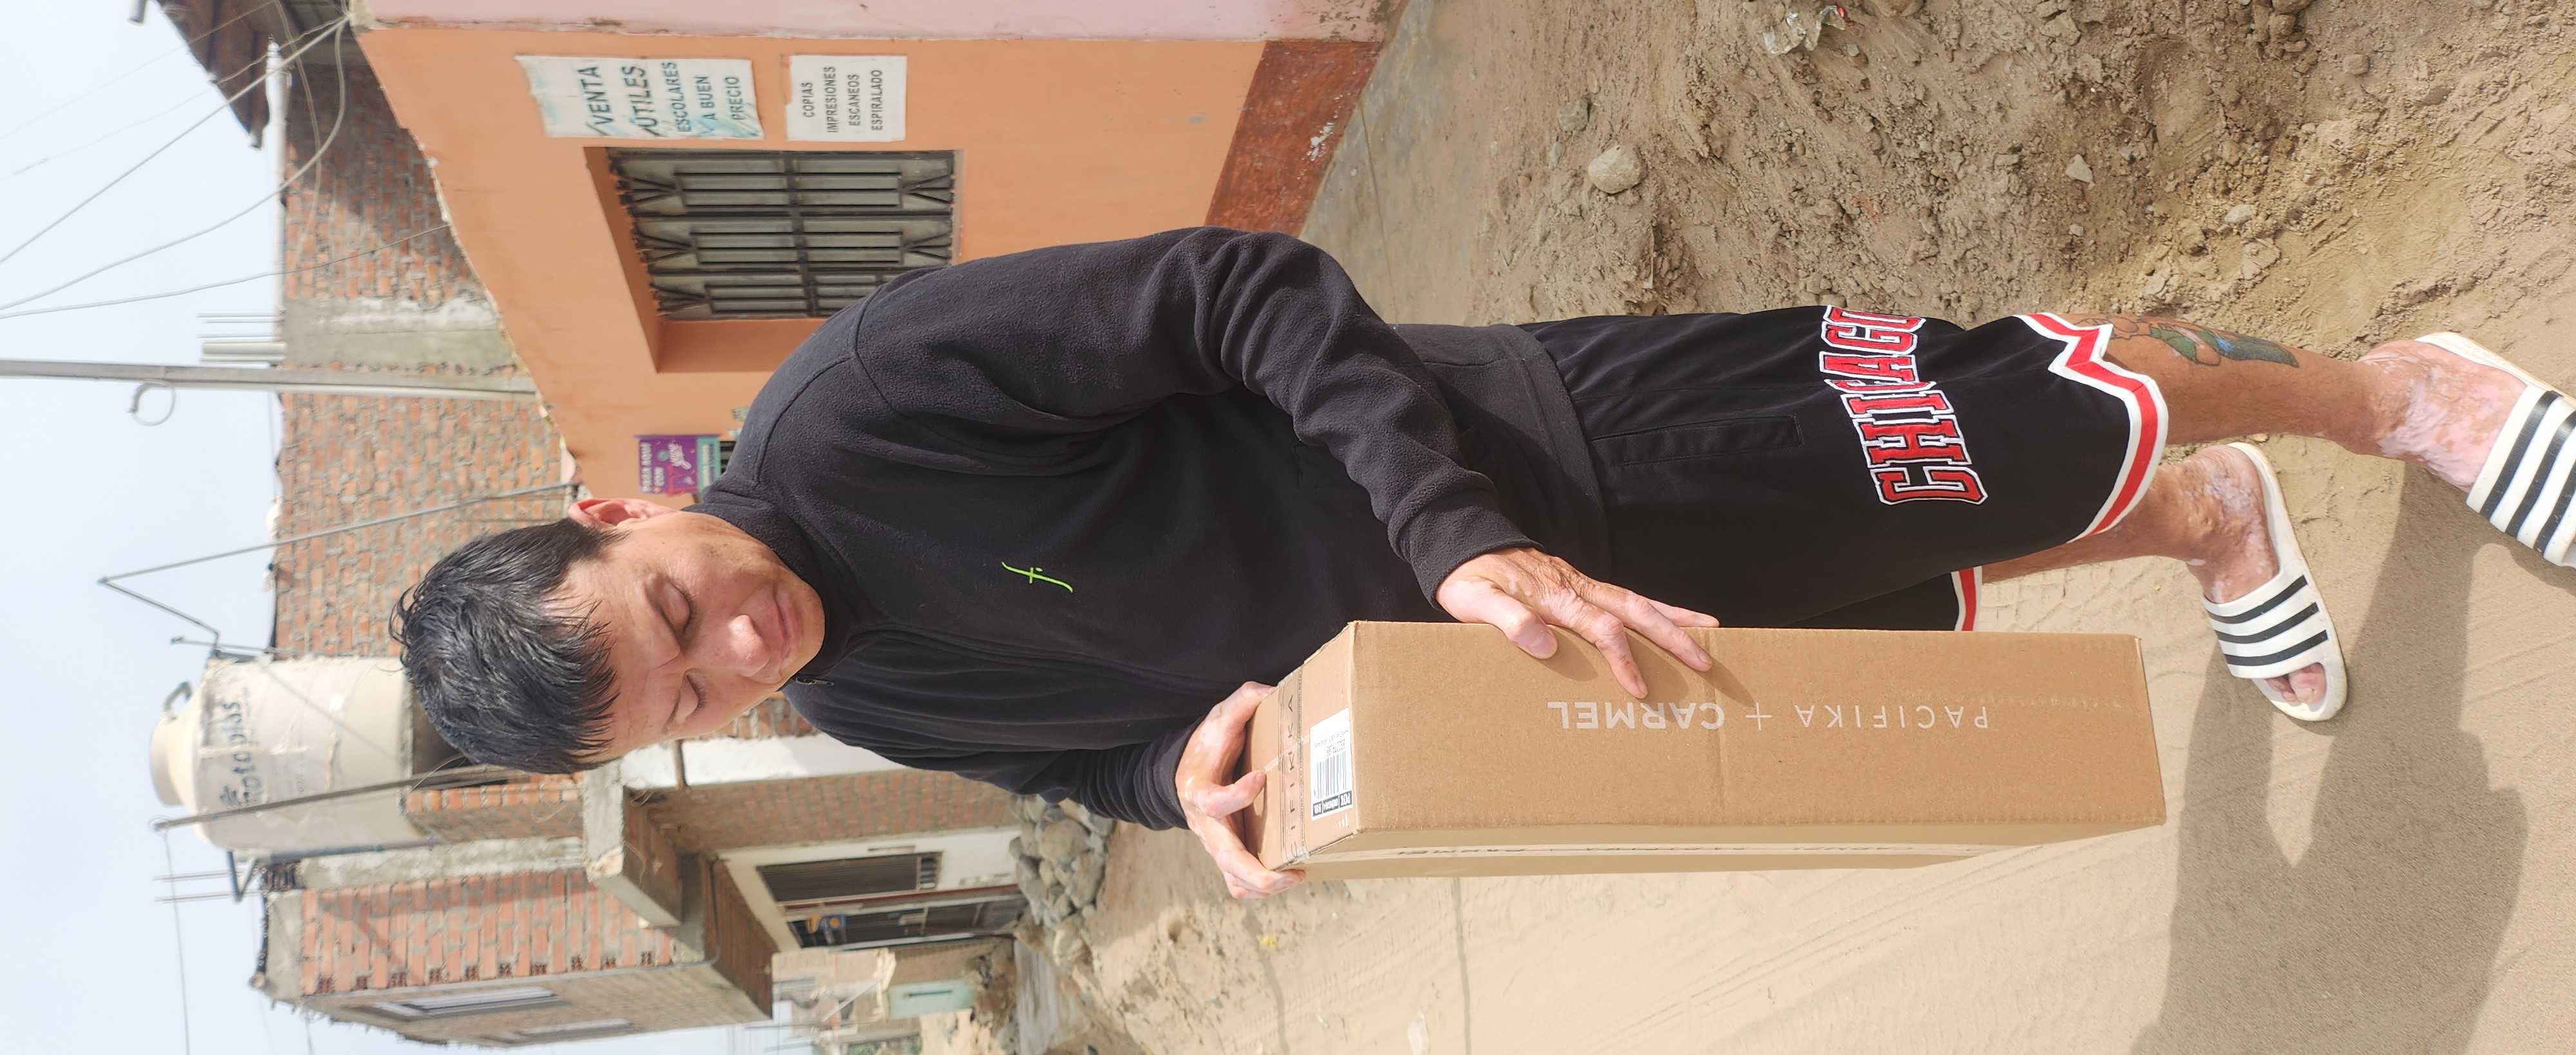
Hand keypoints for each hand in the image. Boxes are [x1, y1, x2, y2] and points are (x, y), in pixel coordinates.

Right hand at [1176, 681, 1305, 899]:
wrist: (1185, 774)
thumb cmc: (1207, 747)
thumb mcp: (1219, 719)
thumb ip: (1243, 701)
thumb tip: (1275, 689)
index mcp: (1199, 791)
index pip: (1213, 801)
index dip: (1237, 795)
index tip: (1261, 778)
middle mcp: (1206, 825)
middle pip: (1226, 858)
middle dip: (1258, 873)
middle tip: (1294, 872)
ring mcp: (1216, 844)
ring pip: (1234, 879)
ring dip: (1264, 886)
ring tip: (1298, 875)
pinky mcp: (1227, 855)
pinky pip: (1239, 884)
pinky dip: (1261, 888)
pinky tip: (1289, 876)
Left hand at [1436, 547, 1718, 697]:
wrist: (1464, 544)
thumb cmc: (1467, 578)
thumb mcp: (1475, 600)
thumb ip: (1507, 619)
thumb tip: (1544, 644)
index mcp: (1556, 598)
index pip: (1603, 629)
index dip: (1623, 658)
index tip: (1640, 689)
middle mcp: (1577, 589)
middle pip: (1635, 610)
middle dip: (1672, 637)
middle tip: (1705, 662)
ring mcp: (1582, 584)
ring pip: (1638, 600)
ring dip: (1674, 618)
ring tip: (1710, 631)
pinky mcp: (1579, 584)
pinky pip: (1625, 597)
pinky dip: (1653, 607)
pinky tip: (1669, 617)